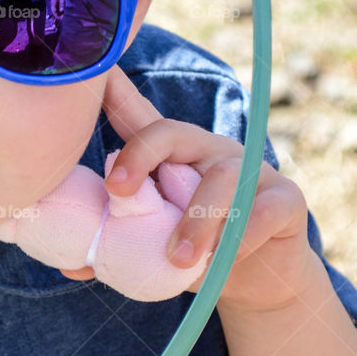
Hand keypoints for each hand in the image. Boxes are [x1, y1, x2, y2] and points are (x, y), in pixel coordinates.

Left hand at [60, 67, 315, 311]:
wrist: (258, 280)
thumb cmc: (195, 253)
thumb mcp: (153, 248)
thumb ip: (119, 248)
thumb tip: (71, 266)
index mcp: (170, 158)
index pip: (138, 120)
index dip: (114, 94)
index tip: (93, 75)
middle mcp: (207, 151)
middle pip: (170, 133)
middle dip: (139, 156)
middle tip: (117, 190)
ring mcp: (250, 169)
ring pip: (220, 178)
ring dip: (196, 220)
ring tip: (179, 259)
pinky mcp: (285, 198)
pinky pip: (261, 212)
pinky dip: (239, 240)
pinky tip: (224, 263)